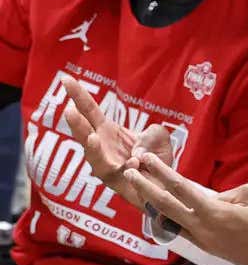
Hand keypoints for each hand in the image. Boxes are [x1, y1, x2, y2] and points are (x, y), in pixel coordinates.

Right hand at [60, 75, 174, 211]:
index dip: (77, 95)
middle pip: (85, 133)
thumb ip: (153, 134)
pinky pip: (114, 174)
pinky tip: (133, 162)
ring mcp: (105, 166)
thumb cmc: (156, 159)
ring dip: (93, 148)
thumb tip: (139, 152)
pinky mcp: (115, 183)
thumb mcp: (159, 137)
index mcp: (107, 132)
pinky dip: (123, 167)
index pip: (89, 110)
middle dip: (76, 123)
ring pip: (94, 157)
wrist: (165, 186)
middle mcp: (101, 148)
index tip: (65, 78)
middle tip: (69, 110)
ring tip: (92, 138)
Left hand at [124, 153, 247, 264]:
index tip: (146, 159)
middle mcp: (202, 229)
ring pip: (169, 221)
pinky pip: (181, 230)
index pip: (180, 188)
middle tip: (130, 172)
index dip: (161, 172)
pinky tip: (161, 211)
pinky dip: (168, 219)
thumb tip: (212, 198)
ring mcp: (203, 241)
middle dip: (146, 187)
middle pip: (165, 206)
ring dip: (153, 205)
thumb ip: (227, 192)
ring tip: (139, 190)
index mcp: (214, 212)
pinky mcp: (208, 248)